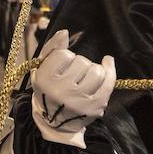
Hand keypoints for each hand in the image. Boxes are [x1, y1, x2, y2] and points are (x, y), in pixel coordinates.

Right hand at [31, 29, 115, 148]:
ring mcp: (79, 101)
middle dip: (80, 64)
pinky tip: (107, 63)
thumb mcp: (43, 68)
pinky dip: (109, 70)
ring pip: (97, 71)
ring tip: (86, 76)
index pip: (64, 54)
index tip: (63, 66)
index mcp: (45, 80)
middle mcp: (61, 91)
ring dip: (93, 70)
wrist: (55, 120)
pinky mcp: (95, 107)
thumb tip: (65, 32)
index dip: (66, 57)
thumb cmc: (49, 88)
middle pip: (82, 62)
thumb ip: (52, 48)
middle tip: (74, 74)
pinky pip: (109, 82)